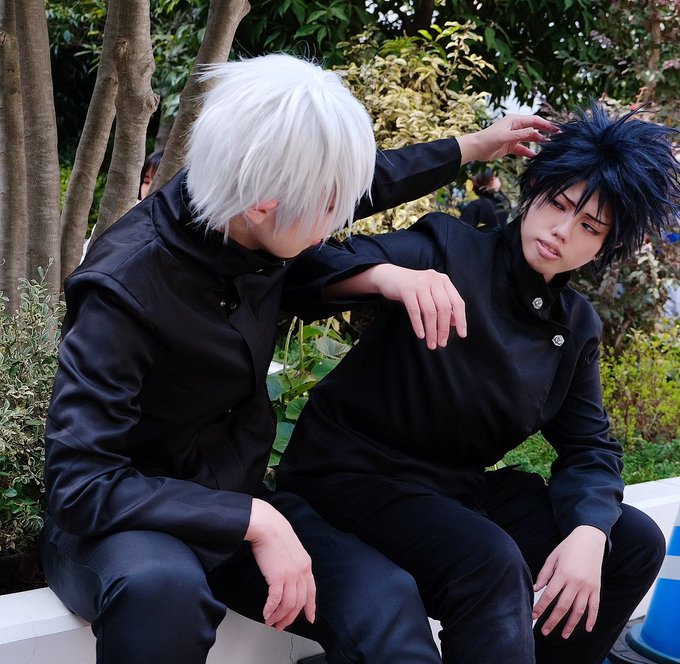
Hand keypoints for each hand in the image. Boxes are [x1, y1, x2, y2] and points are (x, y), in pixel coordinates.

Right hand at [245, 498, 315, 630]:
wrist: (267, 526)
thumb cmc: (275, 533)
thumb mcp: (292, 549)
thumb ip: (294, 563)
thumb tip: (289, 575)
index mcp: (306, 565)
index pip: (311, 591)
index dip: (310, 607)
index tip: (310, 618)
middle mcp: (301, 571)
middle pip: (299, 602)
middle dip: (290, 617)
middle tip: (281, 625)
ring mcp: (291, 575)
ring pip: (287, 604)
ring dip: (278, 616)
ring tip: (270, 621)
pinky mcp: (278, 577)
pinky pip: (275, 600)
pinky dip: (270, 609)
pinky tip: (265, 613)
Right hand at [374, 264, 465, 347]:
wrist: (389, 277)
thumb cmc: (413, 288)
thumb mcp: (430, 293)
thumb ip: (443, 305)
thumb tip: (454, 323)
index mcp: (443, 280)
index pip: (457, 302)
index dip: (461, 319)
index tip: (461, 334)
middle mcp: (434, 280)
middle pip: (444, 308)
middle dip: (444, 328)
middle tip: (442, 343)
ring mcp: (420, 284)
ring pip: (430, 311)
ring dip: (432, 330)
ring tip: (431, 343)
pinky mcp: (406, 289)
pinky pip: (414, 311)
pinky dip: (418, 325)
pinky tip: (421, 335)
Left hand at [458, 114, 558, 162]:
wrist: (475, 148)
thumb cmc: (488, 139)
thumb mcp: (505, 137)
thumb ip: (520, 135)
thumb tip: (535, 132)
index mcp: (514, 120)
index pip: (534, 121)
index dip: (546, 124)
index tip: (556, 129)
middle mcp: (515, 127)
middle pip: (534, 128)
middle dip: (545, 132)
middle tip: (558, 137)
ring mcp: (513, 137)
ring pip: (529, 138)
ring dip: (538, 141)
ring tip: (549, 146)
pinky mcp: (510, 146)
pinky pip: (522, 148)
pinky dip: (529, 151)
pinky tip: (536, 157)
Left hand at [532, 525, 606, 638]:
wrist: (590, 540)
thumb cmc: (568, 547)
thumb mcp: (553, 557)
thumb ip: (544, 574)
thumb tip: (535, 590)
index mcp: (563, 574)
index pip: (549, 596)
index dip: (540, 608)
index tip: (533, 617)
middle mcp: (576, 582)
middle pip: (563, 607)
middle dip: (552, 621)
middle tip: (544, 631)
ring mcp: (588, 587)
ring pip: (579, 611)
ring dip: (571, 625)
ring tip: (563, 635)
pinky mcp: (597, 588)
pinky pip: (595, 607)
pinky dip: (591, 619)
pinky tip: (587, 629)